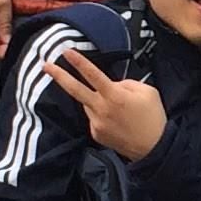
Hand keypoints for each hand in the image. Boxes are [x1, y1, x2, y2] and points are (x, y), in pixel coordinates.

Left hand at [43, 46, 167, 158]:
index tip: (66, 52)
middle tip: (45, 66)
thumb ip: (127, 83)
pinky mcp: (96, 134)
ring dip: (96, 100)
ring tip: (119, 110)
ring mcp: (96, 123)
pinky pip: (94, 117)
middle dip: (58, 76)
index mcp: (115, 96)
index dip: (79, 62)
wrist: (155, 148)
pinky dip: (101, 114)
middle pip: (75, 89)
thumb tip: (112, 84)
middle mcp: (101, 109)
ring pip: (89, 104)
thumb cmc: (153, 117)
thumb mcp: (148, 92)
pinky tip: (117, 121)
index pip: (93, 74)